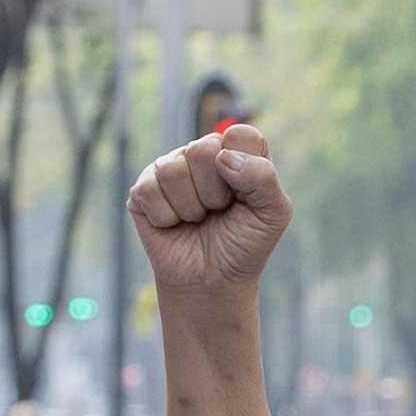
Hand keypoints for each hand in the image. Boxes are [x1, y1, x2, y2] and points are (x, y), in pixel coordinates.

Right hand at [128, 122, 290, 307]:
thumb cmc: (243, 244)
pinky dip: (167, 218)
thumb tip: (223, 158)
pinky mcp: (143, 189)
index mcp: (238, 151)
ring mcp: (171, 168)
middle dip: (214, 192)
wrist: (211, 281)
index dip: (244, 168)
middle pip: (203, 149)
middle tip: (218, 211)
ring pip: (173, 170)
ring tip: (197, 219)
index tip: (244, 197)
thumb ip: (263, 177)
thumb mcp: (272, 213)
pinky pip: (150, 191)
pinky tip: (174, 224)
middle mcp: (203, 153)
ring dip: (190, 207)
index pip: (240, 135)